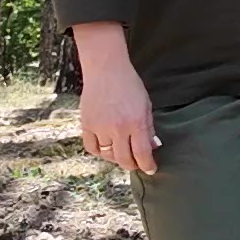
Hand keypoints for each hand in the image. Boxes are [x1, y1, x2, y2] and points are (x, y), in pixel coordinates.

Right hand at [78, 49, 159, 175]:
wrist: (106, 69)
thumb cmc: (129, 84)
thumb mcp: (146, 104)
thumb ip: (149, 127)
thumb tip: (153, 146)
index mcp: (136, 122)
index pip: (142, 153)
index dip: (147, 165)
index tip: (151, 169)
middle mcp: (118, 128)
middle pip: (124, 159)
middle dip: (133, 165)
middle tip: (137, 164)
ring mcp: (100, 127)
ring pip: (108, 155)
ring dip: (117, 158)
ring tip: (123, 153)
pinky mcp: (86, 125)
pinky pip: (92, 148)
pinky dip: (100, 152)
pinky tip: (107, 149)